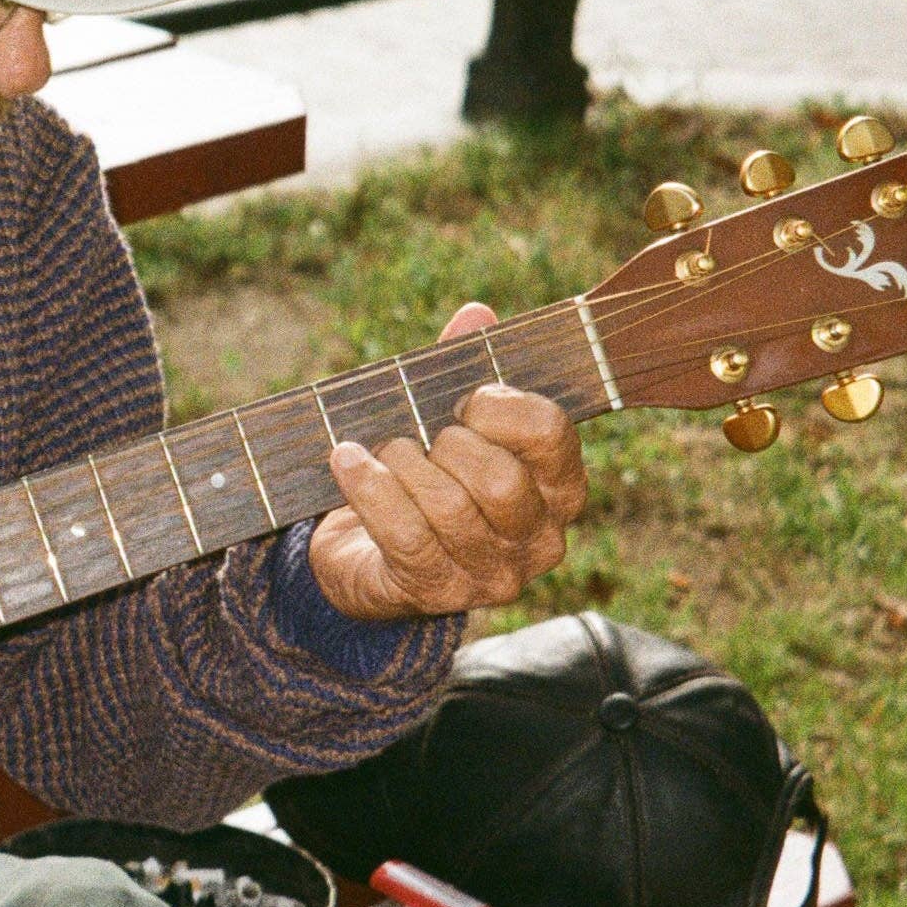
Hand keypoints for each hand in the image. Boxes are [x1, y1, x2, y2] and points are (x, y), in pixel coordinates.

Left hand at [310, 302, 589, 621]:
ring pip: (450, 508)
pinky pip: (404, 535)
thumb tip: (476, 313)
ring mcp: (492, 577)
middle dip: (448, 445)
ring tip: (383, 448)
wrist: (369, 552)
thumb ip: (464, 367)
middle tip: (419, 434)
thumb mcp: (445, 418)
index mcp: (559, 488)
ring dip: (404, 465)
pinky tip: (347, 461)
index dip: (500, 406)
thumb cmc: (424, 474)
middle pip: (501, 482)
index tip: (464, 400)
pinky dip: (369, 488)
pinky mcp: (437, 593)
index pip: (550, 433)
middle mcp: (539, 540)